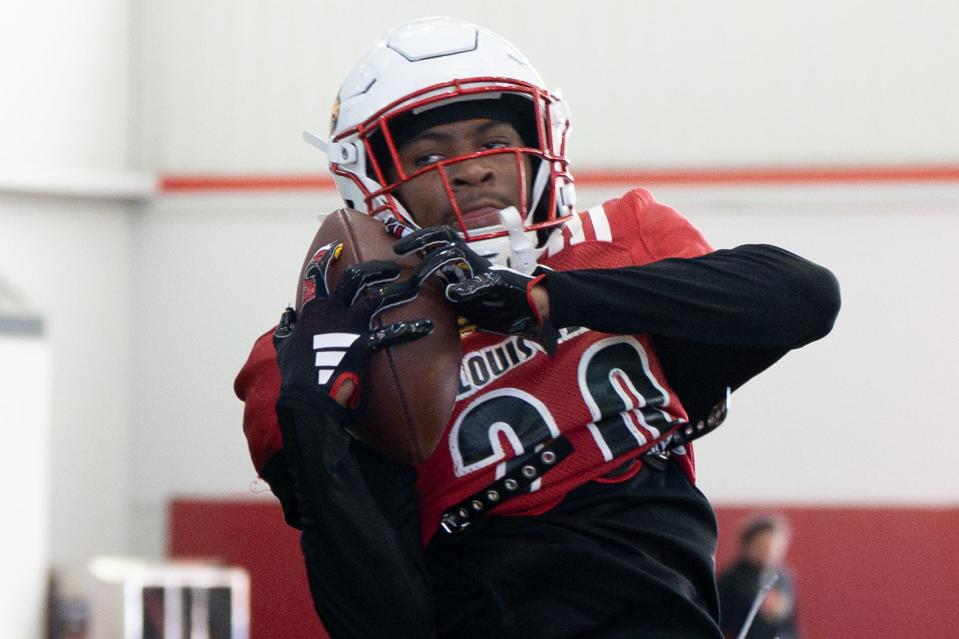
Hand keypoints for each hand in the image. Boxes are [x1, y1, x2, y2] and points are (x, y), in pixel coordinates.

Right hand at [273, 240, 433, 409]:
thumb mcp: (284, 347)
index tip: (336, 247)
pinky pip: (392, 333)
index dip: (326, 259)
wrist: (306, 397)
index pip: (316, 276)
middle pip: (355, 277)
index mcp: (314, 310)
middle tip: (392, 267)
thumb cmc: (296, 374)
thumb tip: (288, 313)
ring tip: (414, 286)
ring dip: (398, 290)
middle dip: (375, 268)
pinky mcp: (363, 344)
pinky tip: (427, 327)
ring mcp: (349, 326)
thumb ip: (287, 327)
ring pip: (376, 297)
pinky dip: (411, 329)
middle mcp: (332, 311)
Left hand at [395, 226, 557, 350]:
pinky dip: (464, 288)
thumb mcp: (463, 299)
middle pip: (441, 239)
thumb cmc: (496, 304)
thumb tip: (417, 292)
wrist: (532, 308)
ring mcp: (482, 270)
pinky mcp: (496, 283)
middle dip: (417, 240)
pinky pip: (478, 282)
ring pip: (452, 255)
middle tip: (397, 248)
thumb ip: (445, 293)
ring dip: (431, 265)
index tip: (394, 237)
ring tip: (416, 281)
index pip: (437, 241)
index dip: (416, 236)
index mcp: (462, 263)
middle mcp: (470, 261)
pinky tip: (452, 293)